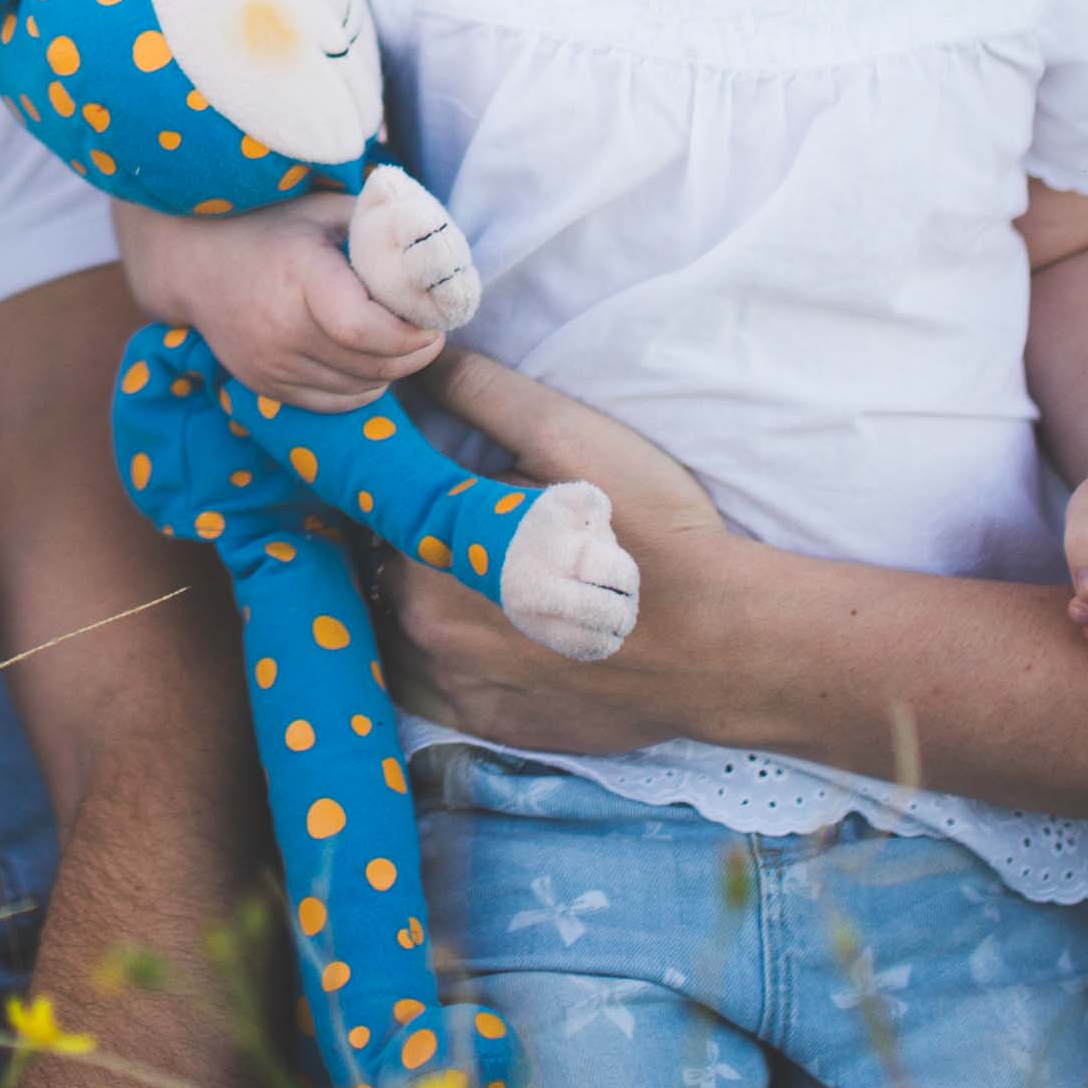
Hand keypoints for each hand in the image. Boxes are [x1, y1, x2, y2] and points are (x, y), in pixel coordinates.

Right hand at [106, 192, 441, 411]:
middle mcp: (280, 329)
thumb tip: (432, 244)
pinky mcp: (266, 388)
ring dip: (392, 371)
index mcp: (299, 277)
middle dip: (415, 353)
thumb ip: (377, 226)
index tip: (433, 320)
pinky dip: (363, 387)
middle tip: (430, 331)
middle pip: (372, 365)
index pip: (364, 329)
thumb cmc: (270, 228)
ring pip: (359, 389)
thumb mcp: (324, 210)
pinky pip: (335, 403)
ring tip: (399, 341)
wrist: (194, 264)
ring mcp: (270, 365)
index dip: (410, 334)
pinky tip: (367, 359)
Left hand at [368, 349, 740, 748]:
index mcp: (428, 548)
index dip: (384, 484)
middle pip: (379, 569)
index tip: (413, 472)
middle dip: (404, 541)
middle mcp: (422, 627)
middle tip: (462, 521)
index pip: (364, 506)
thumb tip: (412, 360)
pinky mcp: (488, 727)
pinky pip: (432, 689)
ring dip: (419, 602)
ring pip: (399, 631)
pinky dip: (444, 659)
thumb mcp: (565, 435)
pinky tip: (489, 632)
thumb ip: (477, 393)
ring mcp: (453, 687)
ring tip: (479, 574)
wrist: (723, 642)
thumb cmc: (648, 529)